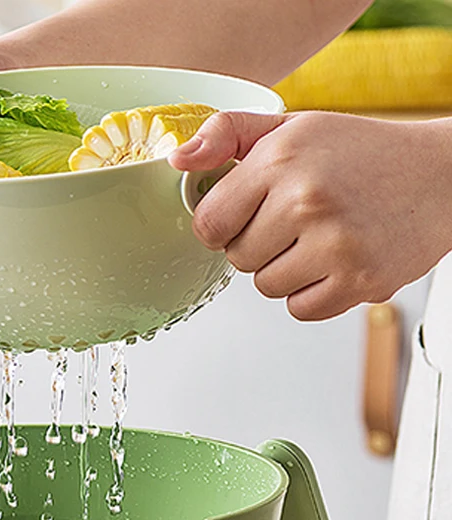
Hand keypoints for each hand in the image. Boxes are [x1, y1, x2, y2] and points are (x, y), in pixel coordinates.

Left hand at [169, 111, 451, 319]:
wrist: (441, 175)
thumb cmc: (358, 153)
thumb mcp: (289, 127)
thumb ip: (226, 135)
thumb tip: (176, 159)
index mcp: (281, 160)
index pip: (208, 223)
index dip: (221, 224)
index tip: (244, 213)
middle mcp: (307, 200)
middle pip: (236, 258)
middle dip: (257, 243)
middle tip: (294, 220)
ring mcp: (335, 244)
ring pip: (265, 286)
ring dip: (283, 270)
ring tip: (318, 239)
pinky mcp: (359, 281)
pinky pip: (299, 309)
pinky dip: (310, 293)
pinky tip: (333, 262)